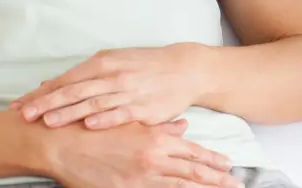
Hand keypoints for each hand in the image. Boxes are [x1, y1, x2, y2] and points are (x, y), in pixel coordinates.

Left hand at [11, 44, 209, 129]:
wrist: (182, 69)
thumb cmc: (144, 67)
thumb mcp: (113, 63)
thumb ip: (83, 77)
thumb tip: (51, 85)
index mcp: (102, 63)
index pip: (65, 79)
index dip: (41, 93)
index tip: (19, 104)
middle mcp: (112, 75)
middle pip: (73, 90)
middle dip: (46, 104)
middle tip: (24, 115)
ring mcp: (127, 91)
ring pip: (92, 102)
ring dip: (69, 113)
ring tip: (48, 122)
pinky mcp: (142, 107)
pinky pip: (120, 113)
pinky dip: (104, 118)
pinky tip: (89, 125)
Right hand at [44, 119, 240, 187]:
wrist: (63, 139)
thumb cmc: (96, 126)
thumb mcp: (132, 120)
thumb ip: (160, 126)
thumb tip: (183, 127)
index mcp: (155, 138)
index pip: (191, 152)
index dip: (211, 160)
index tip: (229, 166)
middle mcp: (153, 157)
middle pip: (192, 172)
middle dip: (217, 180)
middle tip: (238, 185)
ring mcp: (141, 177)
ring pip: (180, 187)